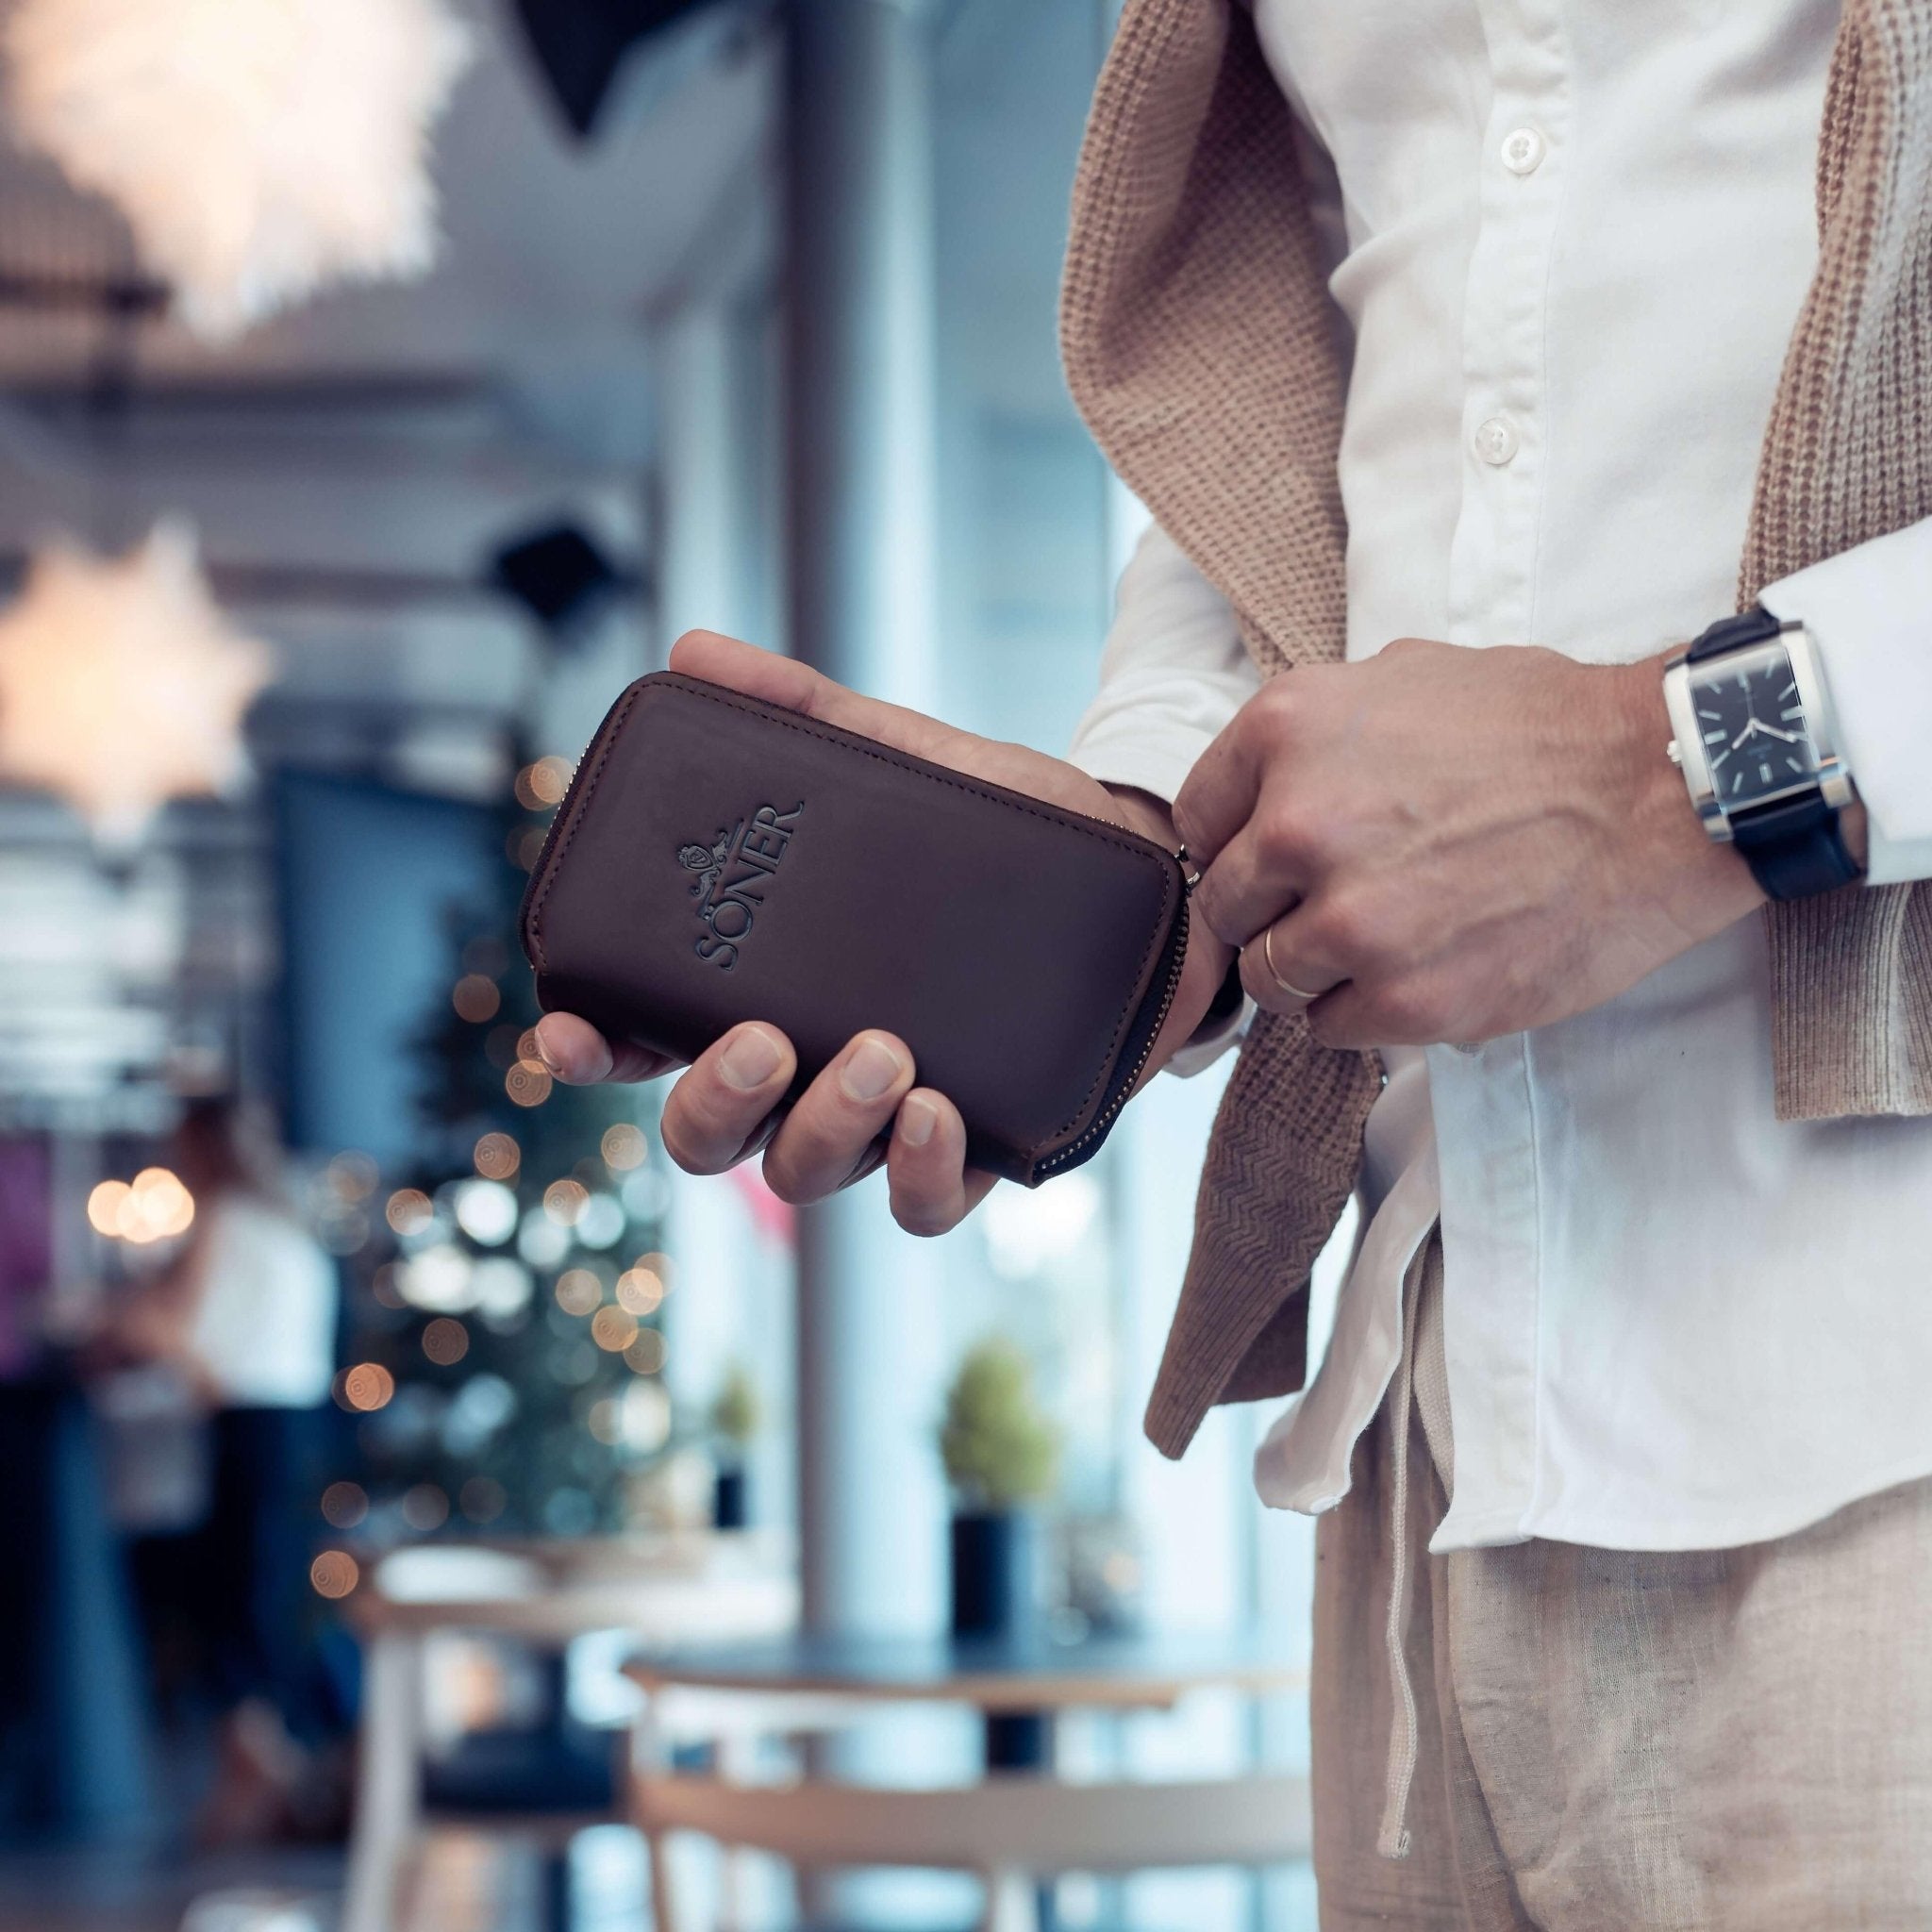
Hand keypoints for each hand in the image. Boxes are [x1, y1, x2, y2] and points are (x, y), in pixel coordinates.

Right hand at [536, 631, 1231, 1234]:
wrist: (1150, 874)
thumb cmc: (1008, 828)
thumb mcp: (904, 760)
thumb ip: (804, 712)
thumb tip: (693, 650)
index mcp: (771, 979)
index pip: (647, 1035)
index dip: (594, 1047)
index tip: (572, 1033)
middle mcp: (812, 1062)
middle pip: (706, 1136)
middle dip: (716, 1103)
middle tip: (766, 1039)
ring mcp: (888, 1114)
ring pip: (802, 1174)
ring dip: (825, 1125)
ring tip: (889, 1051)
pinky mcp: (977, 1148)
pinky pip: (919, 1209)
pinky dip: (917, 1176)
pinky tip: (937, 1112)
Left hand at [1172, 637, 1766, 1047]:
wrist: (1665, 790)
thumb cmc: (1545, 728)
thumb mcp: (1405, 677)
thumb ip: (1313, 735)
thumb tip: (1260, 791)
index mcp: (1287, 731)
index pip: (1197, 821)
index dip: (1237, 845)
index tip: (1274, 859)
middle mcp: (1299, 825)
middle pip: (1226, 908)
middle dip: (1272, 910)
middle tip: (1338, 903)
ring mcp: (1350, 920)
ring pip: (1270, 979)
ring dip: (1314, 970)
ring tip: (1385, 941)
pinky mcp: (1406, 1000)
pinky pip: (1331, 1029)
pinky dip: (1366, 1011)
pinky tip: (1421, 971)